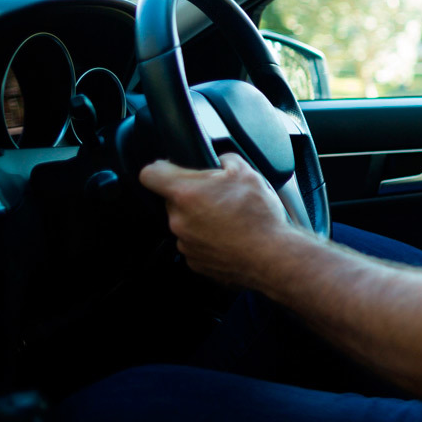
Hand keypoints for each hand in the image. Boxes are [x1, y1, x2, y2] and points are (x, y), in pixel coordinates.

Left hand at [139, 152, 297, 287]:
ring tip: (231, 219)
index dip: (160, 168)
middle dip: (193, 195)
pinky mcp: (195, 262)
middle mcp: (178, 220)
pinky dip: (209, 239)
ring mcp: (185, 243)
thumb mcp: (247, 172)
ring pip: (186, 223)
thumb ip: (226, 159)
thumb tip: (221, 160)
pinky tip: (231, 236)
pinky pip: (196, 244)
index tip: (169, 169)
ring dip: (202, 219)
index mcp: (186, 193)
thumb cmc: (258, 217)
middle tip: (220, 196)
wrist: (271, 257)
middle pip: (173, 200)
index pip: (150, 174)